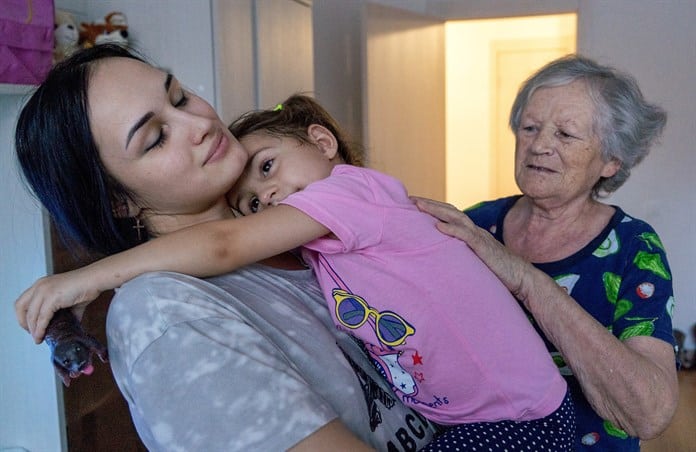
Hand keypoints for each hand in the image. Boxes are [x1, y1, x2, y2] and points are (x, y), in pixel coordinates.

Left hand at [15, 268, 99, 342]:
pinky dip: (40, 329)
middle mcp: (39, 286)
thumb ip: (66, 311)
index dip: (23, 316)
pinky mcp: (52, 298)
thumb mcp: (69, 299)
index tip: (30, 326)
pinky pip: (42, 318)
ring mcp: (44, 291)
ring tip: (38, 338)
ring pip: (31, 315)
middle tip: (32, 333)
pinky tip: (42, 335)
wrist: (94, 279)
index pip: (22, 302)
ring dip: (33, 329)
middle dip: (23, 323)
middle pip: (20, 307)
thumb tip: (69, 324)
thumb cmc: (86, 285)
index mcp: (41, 285)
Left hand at [411, 196, 529, 300]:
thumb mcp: (475, 261)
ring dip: (436, 210)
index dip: (433, 209)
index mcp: (472, 234)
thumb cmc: (499, 273)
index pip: (450, 216)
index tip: (414, 205)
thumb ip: (463, 255)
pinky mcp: (484, 248)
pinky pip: (467, 236)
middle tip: (410, 199)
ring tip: (418, 206)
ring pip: (456, 218)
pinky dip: (452, 230)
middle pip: (450, 211)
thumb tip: (445, 258)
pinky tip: (438, 227)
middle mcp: (475, 231)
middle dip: (430, 204)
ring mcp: (480, 238)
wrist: (522, 279)